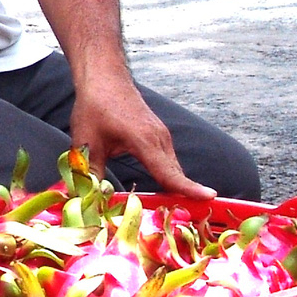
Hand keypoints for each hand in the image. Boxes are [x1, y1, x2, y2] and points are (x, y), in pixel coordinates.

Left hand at [69, 69, 212, 199]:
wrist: (104, 78)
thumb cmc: (95, 106)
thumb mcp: (87, 142)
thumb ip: (90, 173)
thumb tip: (87, 199)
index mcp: (144, 140)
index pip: (169, 171)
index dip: (188, 188)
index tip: (209, 198)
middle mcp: (159, 138)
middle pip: (175, 174)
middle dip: (184, 196)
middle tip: (189, 219)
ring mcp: (161, 135)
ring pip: (172, 167)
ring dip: (176, 187)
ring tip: (178, 210)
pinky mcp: (158, 134)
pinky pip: (168, 160)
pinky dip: (169, 175)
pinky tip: (164, 188)